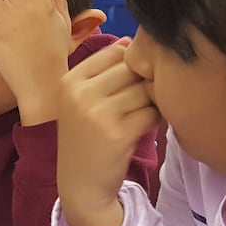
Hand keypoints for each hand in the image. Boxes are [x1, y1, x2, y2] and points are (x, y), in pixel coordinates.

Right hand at [57, 39, 160, 225]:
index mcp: (69, 80)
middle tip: (143, 101)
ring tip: (144, 115)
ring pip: (144, 90)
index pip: (115, 51)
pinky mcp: (118, 133)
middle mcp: (79, 93)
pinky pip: (152, 113)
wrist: (81, 186)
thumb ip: (103, 71)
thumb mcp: (81, 102)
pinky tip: (146, 129)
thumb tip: (132, 40)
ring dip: (153, 102)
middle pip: (132, 68)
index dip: (133, 65)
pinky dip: (156, 120)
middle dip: (145, 82)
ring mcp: (97, 113)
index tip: (131, 85)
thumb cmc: (86, 139)